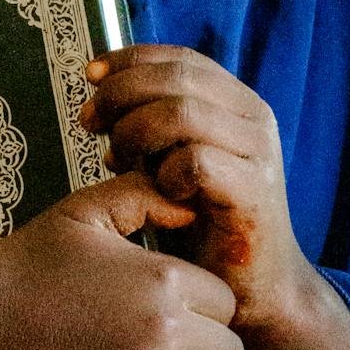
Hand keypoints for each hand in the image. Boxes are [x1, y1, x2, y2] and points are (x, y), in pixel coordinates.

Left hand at [83, 46, 309, 338]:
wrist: (253, 291)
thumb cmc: (203, 226)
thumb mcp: (173, 161)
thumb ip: (152, 126)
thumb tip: (100, 100)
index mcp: (236, 102)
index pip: (179, 58)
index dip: (130, 60)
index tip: (90, 76)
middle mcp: (253, 118)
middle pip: (175, 78)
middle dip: (121, 94)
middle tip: (90, 122)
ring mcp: (258, 153)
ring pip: (182, 113)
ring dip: (136, 133)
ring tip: (122, 162)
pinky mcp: (255, 193)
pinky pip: (195, 162)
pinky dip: (165, 174)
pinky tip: (159, 195)